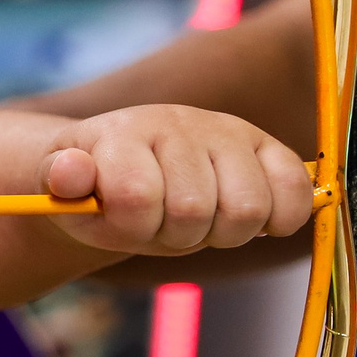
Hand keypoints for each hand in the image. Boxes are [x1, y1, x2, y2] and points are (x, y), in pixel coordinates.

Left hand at [40, 104, 313, 255]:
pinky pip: (295, 190)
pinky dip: (279, 219)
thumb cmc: (97, 188)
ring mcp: (227, 131)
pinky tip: (249, 220)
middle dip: (174, 235)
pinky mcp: (268, 146)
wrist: (131, 166)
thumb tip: (69, 173)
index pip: (136, 196)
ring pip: (247, 209)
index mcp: (124, 132)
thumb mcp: (61, 189)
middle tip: (162, 223)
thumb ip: (61, 181)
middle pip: (194, 211)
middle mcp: (179, 121)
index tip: (122, 221)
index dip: (131, 228)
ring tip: (199, 221)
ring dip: (221, 233)